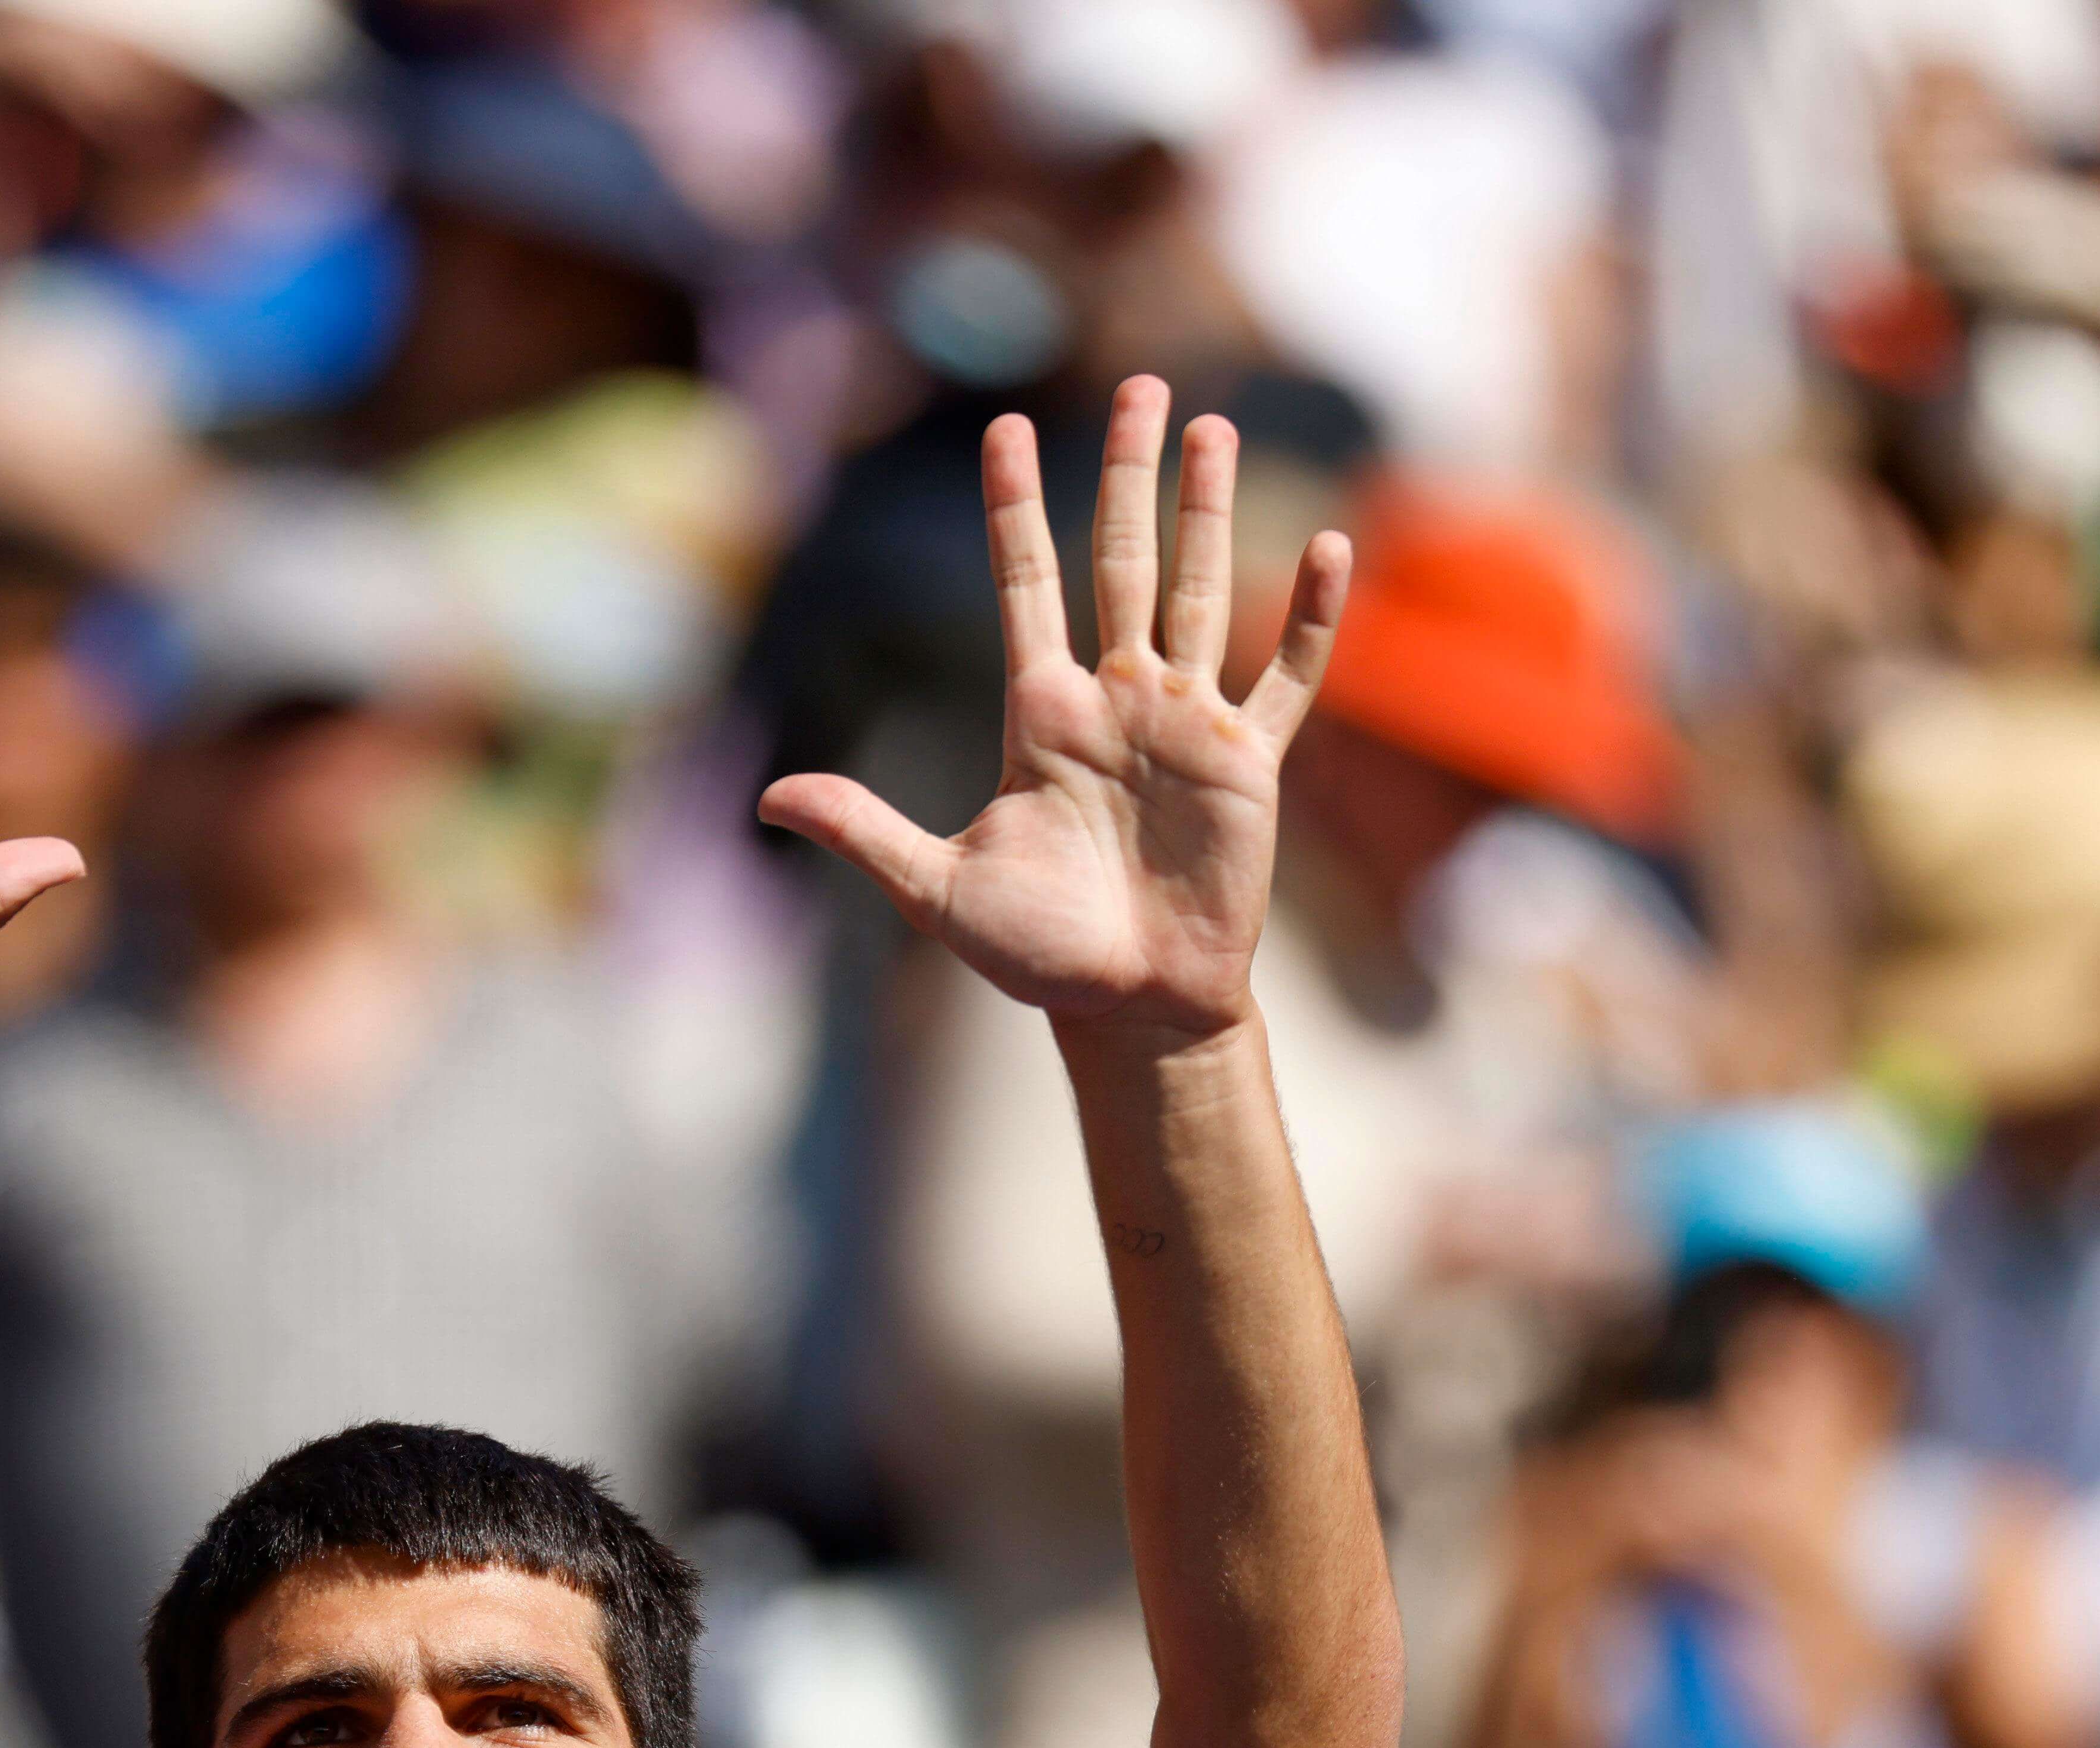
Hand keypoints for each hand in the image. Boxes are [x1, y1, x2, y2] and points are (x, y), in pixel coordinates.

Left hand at [759, 380, 1347, 1047]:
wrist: (1129, 1009)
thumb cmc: (1038, 954)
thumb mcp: (937, 887)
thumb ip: (864, 830)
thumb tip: (768, 798)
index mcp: (1041, 714)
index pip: (1023, 584)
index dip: (1014, 507)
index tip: (1005, 428)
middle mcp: (1116, 700)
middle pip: (1121, 560)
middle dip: (1127, 474)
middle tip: (1140, 386)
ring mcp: (1185, 723)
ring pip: (1200, 590)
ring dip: (1209, 510)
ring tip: (1213, 427)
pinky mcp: (1248, 763)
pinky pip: (1286, 676)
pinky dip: (1310, 617)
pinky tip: (1331, 548)